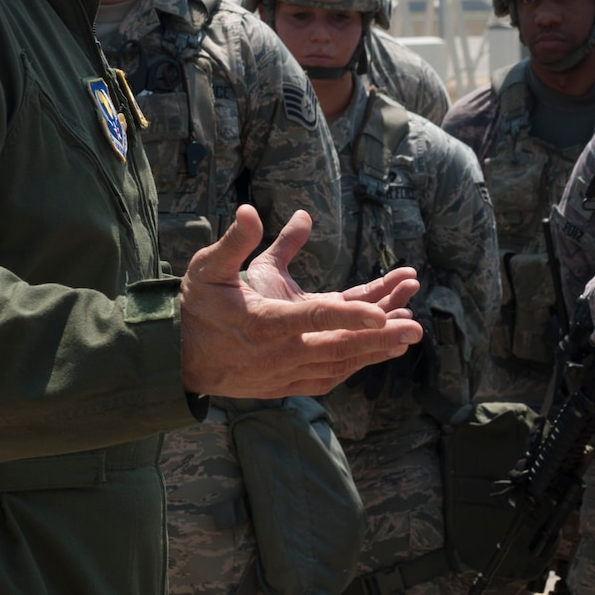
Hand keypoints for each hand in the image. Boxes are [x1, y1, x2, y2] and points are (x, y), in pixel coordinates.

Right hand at [180, 205, 422, 397]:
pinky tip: (379, 350)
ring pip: (339, 364)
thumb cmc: (196, 307)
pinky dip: (355, 364)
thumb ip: (236, 241)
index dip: (350, 314)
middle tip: (417, 328)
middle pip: (339, 348)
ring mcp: (284, 374)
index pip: (314, 318)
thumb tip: (250, 209)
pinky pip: (329, 376)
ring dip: (375, 349)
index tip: (383, 312)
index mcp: (264, 322)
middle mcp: (278, 354)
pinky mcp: (286, 384)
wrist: (177, 359)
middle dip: (381, 337)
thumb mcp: (209, 268)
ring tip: (407, 331)